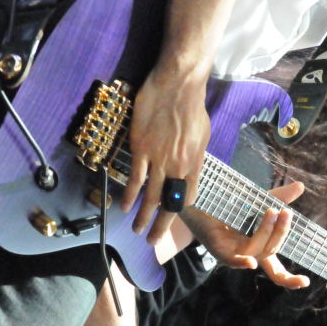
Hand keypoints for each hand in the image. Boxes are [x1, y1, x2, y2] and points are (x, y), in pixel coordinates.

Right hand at [122, 69, 210, 245]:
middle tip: (153, 241)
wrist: (178, 84)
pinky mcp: (142, 149)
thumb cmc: (192, 105)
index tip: (170, 217)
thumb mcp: (202, 134)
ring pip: (151, 197)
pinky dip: (130, 195)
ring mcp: (159, 159)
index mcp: (195, 164)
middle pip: (169, 204)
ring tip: (137, 230)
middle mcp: (178, 166)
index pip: (188, 196)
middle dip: (161, 226)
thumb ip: (195, 154)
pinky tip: (124, 207)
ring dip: (143, 217)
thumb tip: (189, 164)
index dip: (179, 210)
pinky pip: (135, 178)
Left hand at [183, 181, 309, 288]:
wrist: (196, 197)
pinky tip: (251, 263)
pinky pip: (230, 259)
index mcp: (257, 248)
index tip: (305, 281)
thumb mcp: (256, 200)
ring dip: (266, 232)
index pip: (275, 270)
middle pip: (270, 253)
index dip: (290, 279)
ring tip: (271, 211)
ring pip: (256, 251)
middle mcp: (245, 254)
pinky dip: (241, 262)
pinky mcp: (216, 247)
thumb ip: (278, 196)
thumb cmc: (226, 203)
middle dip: (281, 234)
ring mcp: (231, 252)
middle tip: (285, 213)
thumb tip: (300, 186)